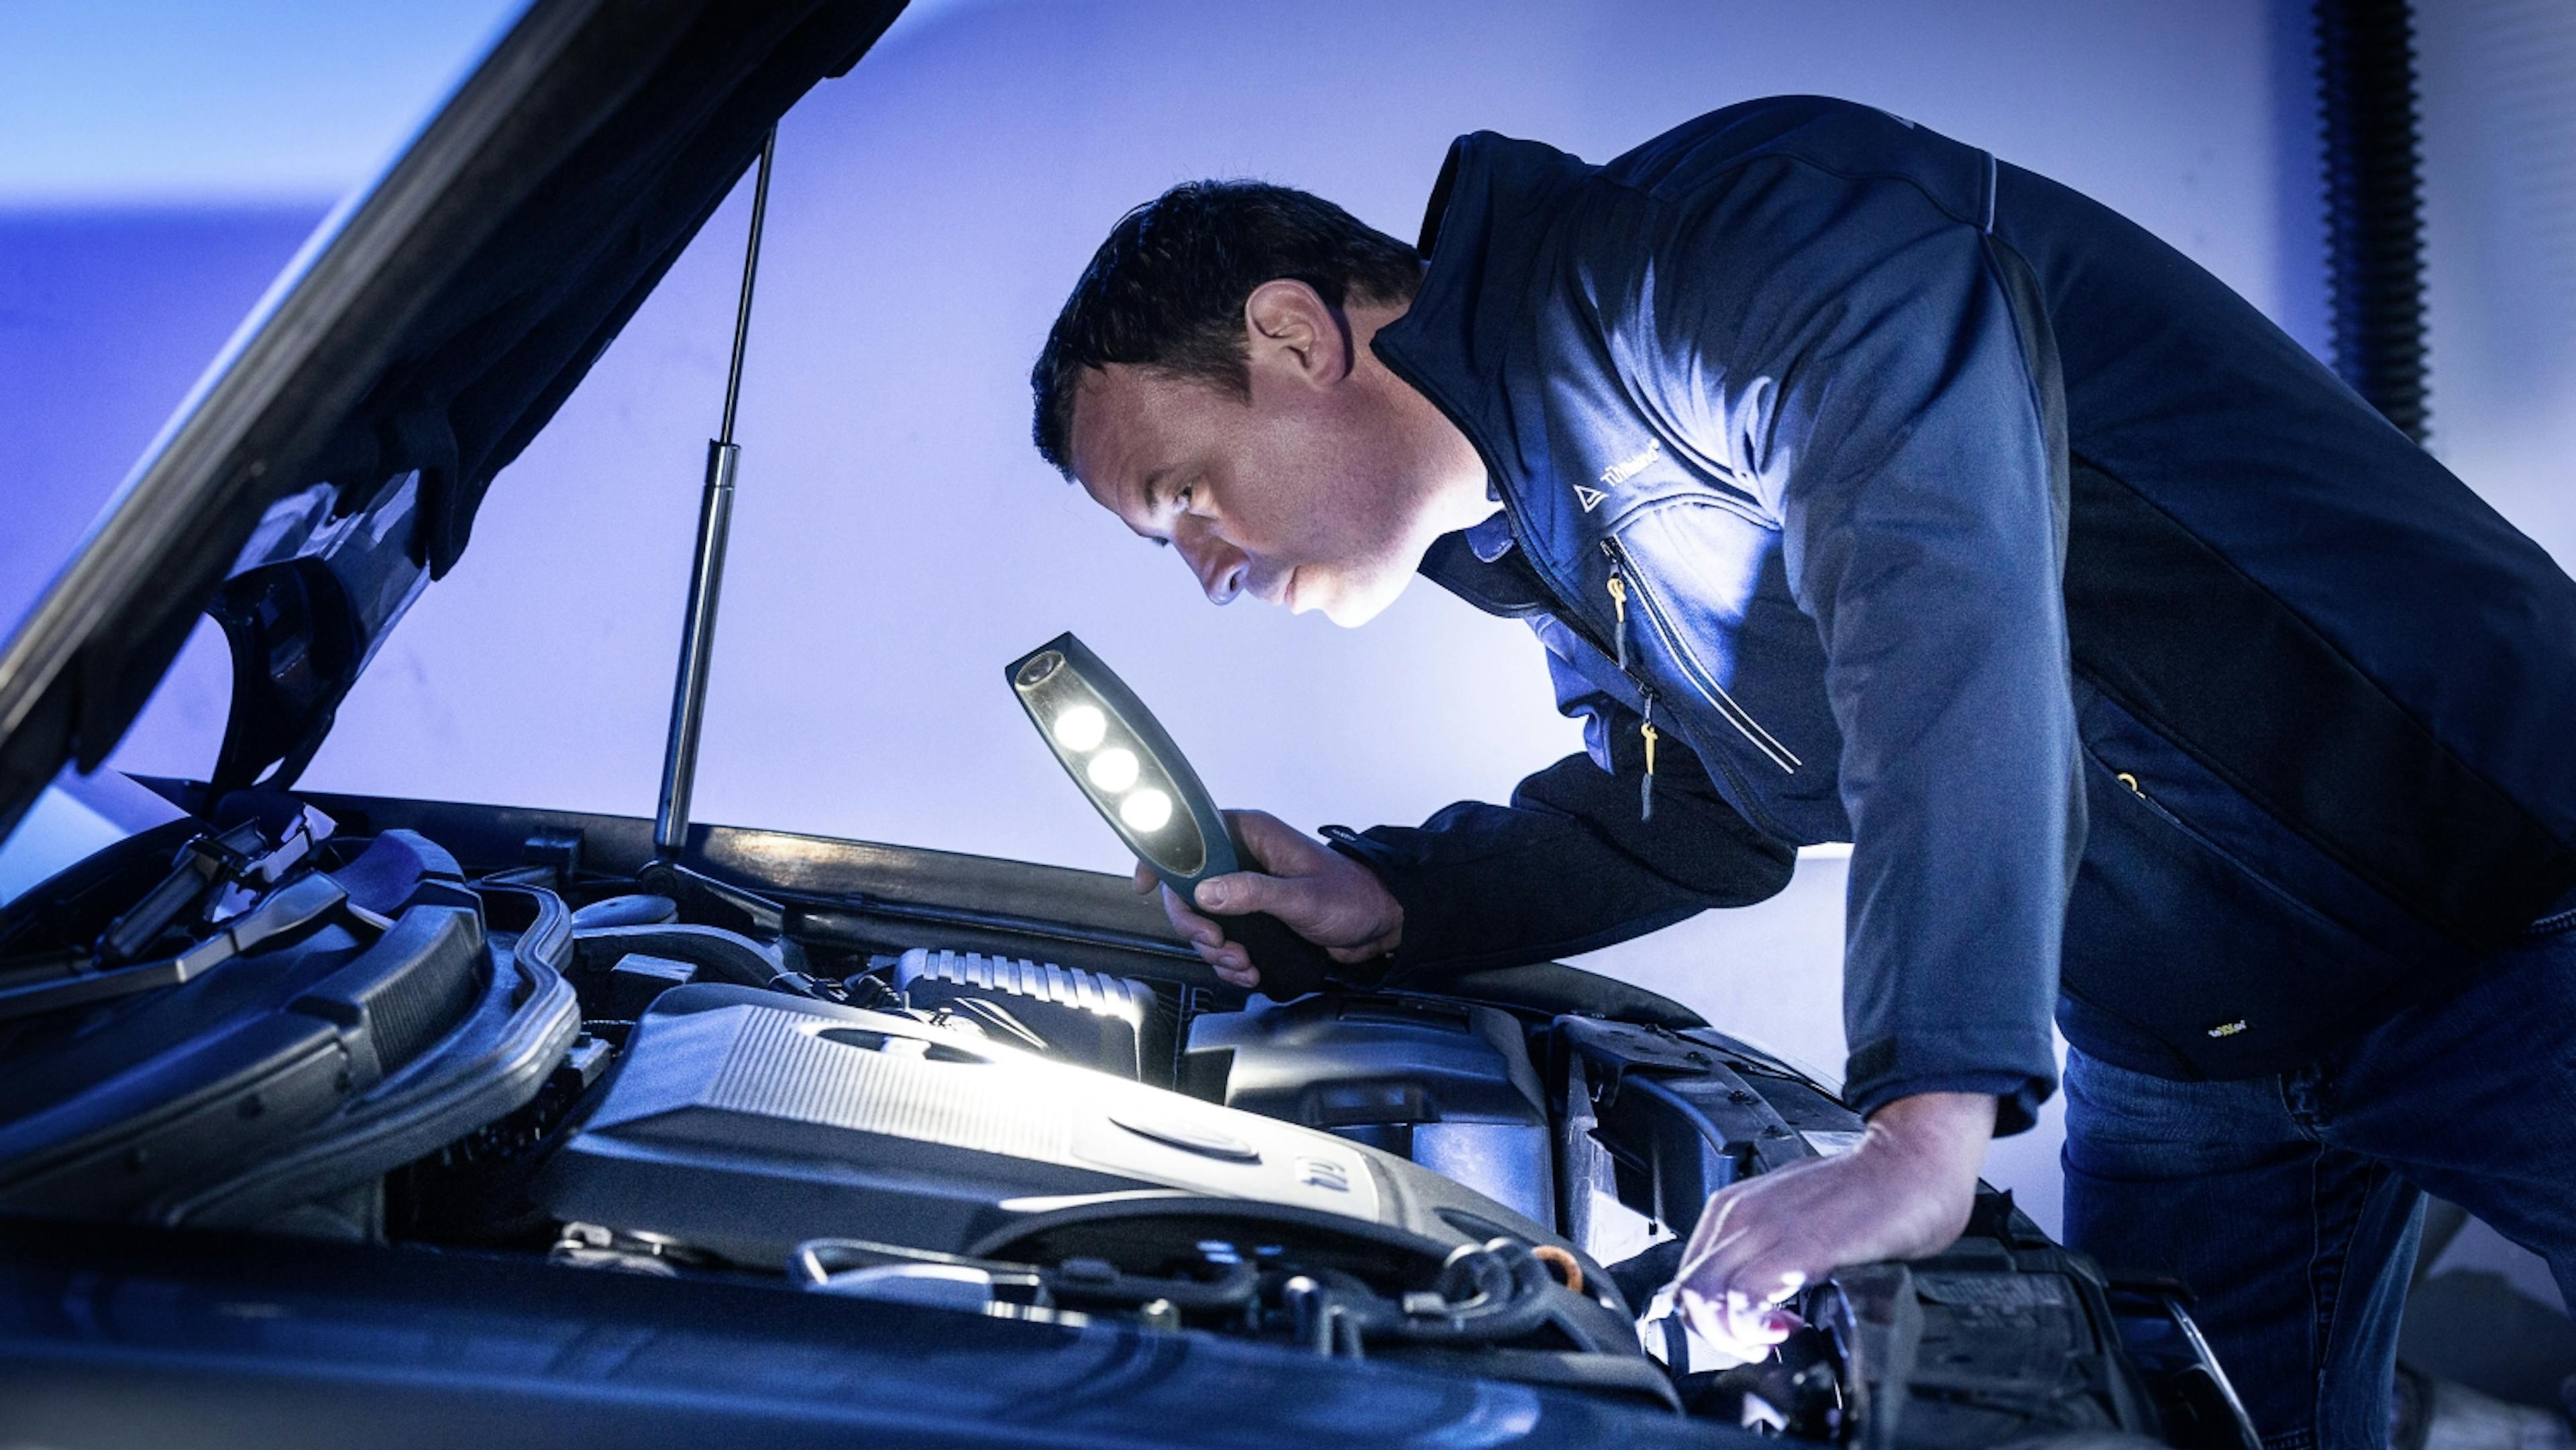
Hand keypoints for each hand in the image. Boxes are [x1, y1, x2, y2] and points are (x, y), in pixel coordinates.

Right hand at [1134, 809, 1401, 989]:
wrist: (1378, 924)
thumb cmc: (1352, 897)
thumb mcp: (1301, 896)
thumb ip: (1253, 893)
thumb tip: (1208, 891)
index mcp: (1251, 835)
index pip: (1189, 838)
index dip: (1162, 861)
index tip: (1145, 885)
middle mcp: (1241, 858)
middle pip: (1188, 890)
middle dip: (1198, 927)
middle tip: (1220, 945)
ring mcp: (1244, 889)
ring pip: (1202, 920)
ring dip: (1217, 951)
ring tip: (1244, 963)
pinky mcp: (1251, 917)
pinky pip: (1221, 940)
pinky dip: (1229, 961)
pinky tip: (1249, 968)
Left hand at [1670, 1091, 1993, 1358]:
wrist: (1913, 1164)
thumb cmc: (1868, 1196)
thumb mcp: (1799, 1224)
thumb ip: (1770, 1256)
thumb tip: (1756, 1306)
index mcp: (1734, 1209)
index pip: (1687, 1278)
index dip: (1710, 1318)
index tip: (1748, 1330)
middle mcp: (1739, 1214)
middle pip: (1686, 1292)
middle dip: (1717, 1335)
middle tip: (1760, 1343)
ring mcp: (1765, 1226)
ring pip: (1703, 1297)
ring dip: (1734, 1335)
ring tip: (1776, 1337)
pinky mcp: (1800, 1244)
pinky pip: (1745, 1297)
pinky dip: (1755, 1326)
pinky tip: (1791, 1327)